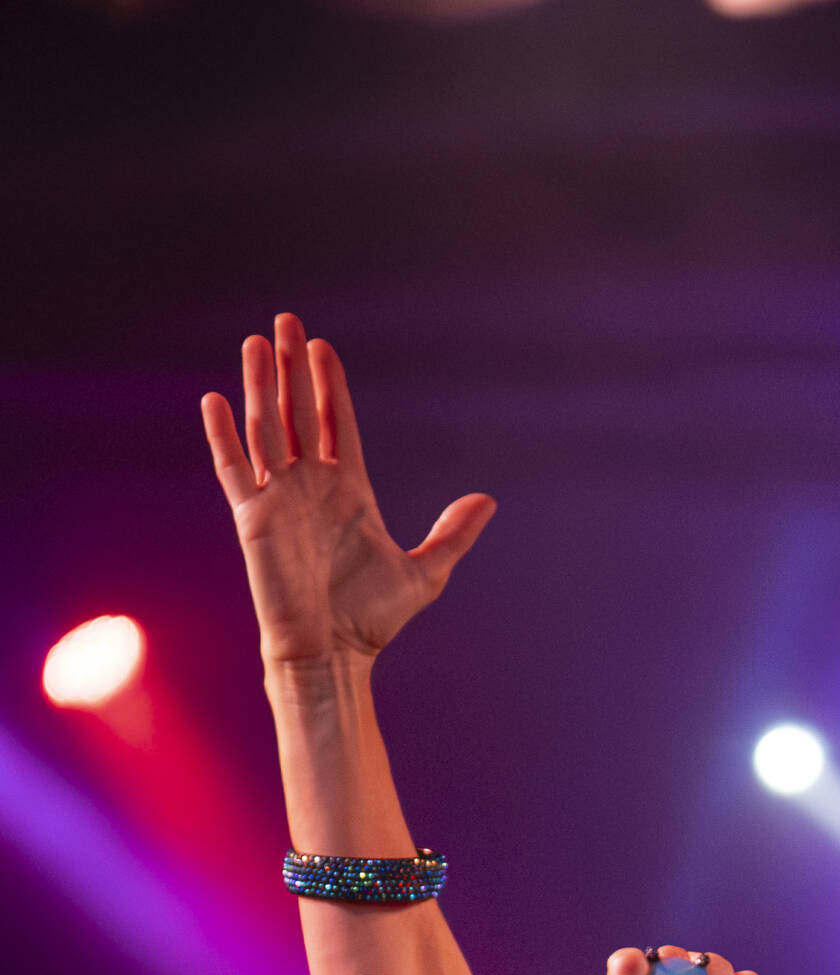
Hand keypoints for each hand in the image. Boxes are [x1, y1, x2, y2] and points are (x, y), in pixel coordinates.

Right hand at [203, 313, 494, 674]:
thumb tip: (488, 501)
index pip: (337, 426)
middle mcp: (311, 487)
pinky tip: (215, 399)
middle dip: (293, 368)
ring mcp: (280, 499)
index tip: (323, 348)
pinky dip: (224, 435)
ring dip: (260, 385)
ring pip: (266, 429)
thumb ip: (454, 533)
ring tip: (256, 341)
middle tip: (287, 321)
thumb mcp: (427, 570)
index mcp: (349, 493)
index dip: (330, 387)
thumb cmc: (373, 619)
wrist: (334, 652)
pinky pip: (234, 469)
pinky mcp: (254, 518)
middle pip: (298, 414)